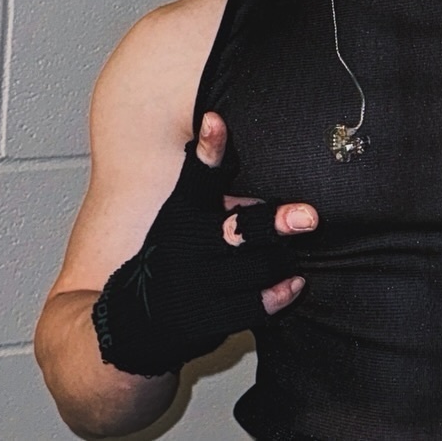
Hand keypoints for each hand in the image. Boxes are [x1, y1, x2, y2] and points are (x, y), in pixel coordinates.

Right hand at [93, 111, 319, 375]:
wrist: (132, 323)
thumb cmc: (173, 257)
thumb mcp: (183, 218)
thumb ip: (219, 196)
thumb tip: (260, 182)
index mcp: (181, 212)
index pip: (196, 176)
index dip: (208, 148)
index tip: (215, 119)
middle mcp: (184, 245)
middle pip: (238, 230)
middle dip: (274, 223)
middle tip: (309, 217)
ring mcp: (193, 284)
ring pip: (256, 268)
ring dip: (282, 261)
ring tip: (298, 255)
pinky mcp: (203, 319)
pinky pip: (253, 307)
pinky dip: (279, 295)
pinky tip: (295, 284)